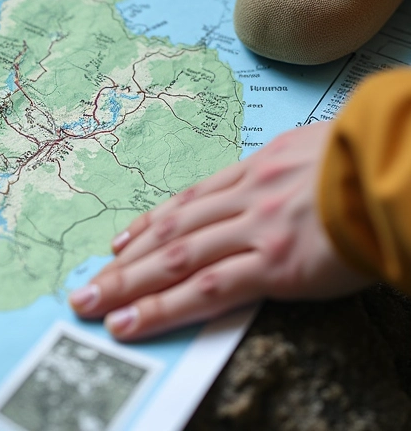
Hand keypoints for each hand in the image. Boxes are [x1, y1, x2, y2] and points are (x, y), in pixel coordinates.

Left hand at [69, 122, 371, 340]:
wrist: (396, 167)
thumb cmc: (367, 156)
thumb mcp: (314, 148)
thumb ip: (283, 170)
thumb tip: (274, 181)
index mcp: (255, 169)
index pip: (187, 201)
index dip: (148, 223)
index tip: (119, 241)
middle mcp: (244, 197)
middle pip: (169, 231)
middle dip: (123, 260)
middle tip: (86, 284)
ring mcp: (255, 230)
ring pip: (176, 259)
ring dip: (129, 284)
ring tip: (92, 303)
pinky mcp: (275, 264)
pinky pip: (209, 288)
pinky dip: (166, 307)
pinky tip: (135, 319)